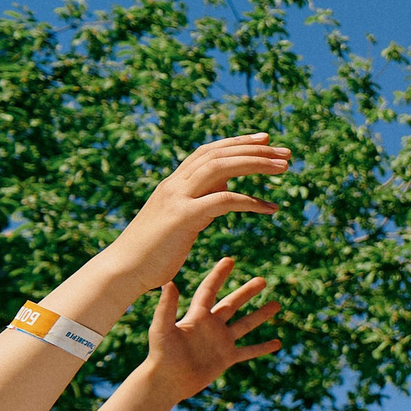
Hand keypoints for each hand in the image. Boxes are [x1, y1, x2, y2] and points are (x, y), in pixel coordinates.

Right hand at [112, 135, 290, 288]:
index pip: (208, 152)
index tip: (265, 140)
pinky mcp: (183, 217)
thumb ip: (200, 202)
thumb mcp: (180, 220)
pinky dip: (250, 201)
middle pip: (218, 154)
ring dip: (255, 164)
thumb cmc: (153, 251)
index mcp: (174, 184)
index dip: (237, 143)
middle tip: (285, 153)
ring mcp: (178, 198)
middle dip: (254, 150)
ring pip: (221, 168)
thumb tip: (223, 189)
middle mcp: (175, 185)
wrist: (124, 269)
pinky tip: (271, 208)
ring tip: (284, 169)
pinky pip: (224, 201)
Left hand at [143, 257, 282, 400]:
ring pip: (245, 325)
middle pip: (232, 304)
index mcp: (196, 316)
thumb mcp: (162, 328)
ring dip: (260, 316)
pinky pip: (248, 351)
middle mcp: (211, 326)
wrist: (167, 381)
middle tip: (263, 280)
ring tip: (276, 305)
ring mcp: (220, 342)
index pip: (209, 290)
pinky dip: (262, 348)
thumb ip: (167, 307)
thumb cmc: (161, 354)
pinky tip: (277, 343)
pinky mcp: (226, 358)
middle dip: (247, 292)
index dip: (218, 275)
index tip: (230, 260)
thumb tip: (168, 283)